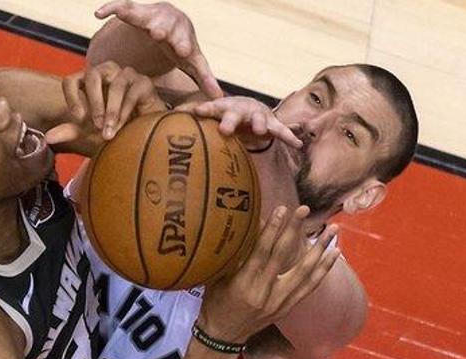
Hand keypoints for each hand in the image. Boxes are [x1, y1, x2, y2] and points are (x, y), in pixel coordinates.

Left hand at [46, 61, 165, 145]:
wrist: (143, 134)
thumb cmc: (113, 128)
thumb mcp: (89, 132)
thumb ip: (70, 132)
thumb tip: (47, 138)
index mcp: (88, 82)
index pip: (71, 80)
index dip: (72, 97)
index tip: (77, 118)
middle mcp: (106, 73)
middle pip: (93, 75)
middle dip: (94, 103)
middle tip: (96, 125)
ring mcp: (126, 75)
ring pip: (115, 84)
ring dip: (111, 110)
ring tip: (110, 131)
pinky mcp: (144, 82)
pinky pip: (132, 92)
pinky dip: (126, 111)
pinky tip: (125, 126)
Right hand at [95, 0, 222, 98]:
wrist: (170, 24)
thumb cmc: (181, 47)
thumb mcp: (192, 63)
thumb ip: (205, 79)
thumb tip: (220, 99)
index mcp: (184, 35)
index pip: (185, 39)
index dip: (184, 44)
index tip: (184, 50)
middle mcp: (169, 22)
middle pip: (166, 24)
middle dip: (162, 27)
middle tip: (158, 33)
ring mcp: (151, 14)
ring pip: (144, 13)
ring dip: (136, 14)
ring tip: (124, 15)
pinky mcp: (135, 10)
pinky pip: (122, 6)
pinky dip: (111, 7)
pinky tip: (97, 13)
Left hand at [178, 96, 302, 149]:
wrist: (249, 106)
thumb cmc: (224, 114)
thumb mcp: (209, 115)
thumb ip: (190, 117)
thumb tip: (166, 121)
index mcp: (222, 108)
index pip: (211, 108)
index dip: (204, 110)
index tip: (196, 112)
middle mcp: (240, 109)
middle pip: (234, 114)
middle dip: (231, 120)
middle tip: (225, 129)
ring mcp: (258, 115)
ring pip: (260, 120)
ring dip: (261, 125)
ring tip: (261, 132)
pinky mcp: (272, 123)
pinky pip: (281, 131)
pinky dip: (289, 136)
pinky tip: (298, 144)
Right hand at [199, 205, 339, 343]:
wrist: (223, 336)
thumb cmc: (215, 303)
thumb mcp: (217, 278)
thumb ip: (234, 256)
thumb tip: (249, 225)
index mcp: (244, 285)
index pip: (261, 251)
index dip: (272, 229)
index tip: (281, 209)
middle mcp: (265, 293)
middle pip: (284, 256)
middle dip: (295, 231)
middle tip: (305, 209)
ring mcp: (279, 302)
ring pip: (305, 272)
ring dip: (320, 249)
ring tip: (333, 229)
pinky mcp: (288, 307)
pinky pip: (310, 286)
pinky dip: (323, 269)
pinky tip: (334, 254)